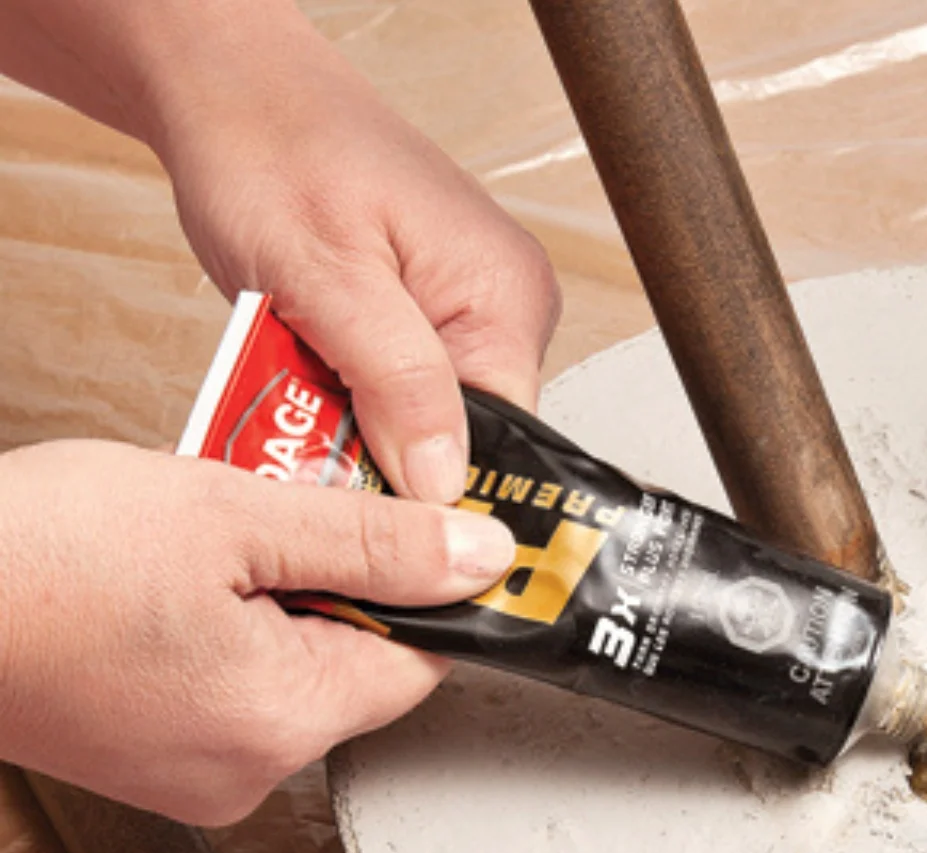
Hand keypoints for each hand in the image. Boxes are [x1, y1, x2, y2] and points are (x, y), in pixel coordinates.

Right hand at [0, 441, 515, 825]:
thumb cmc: (35, 558)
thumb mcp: (233, 514)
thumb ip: (373, 540)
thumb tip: (482, 557)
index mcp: (283, 719)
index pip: (421, 659)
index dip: (428, 583)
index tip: (418, 523)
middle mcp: (248, 770)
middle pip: (356, 663)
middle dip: (339, 575)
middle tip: (288, 503)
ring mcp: (192, 774)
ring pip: (292, 669)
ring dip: (280, 593)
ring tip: (221, 529)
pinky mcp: (148, 758)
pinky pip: (232, 686)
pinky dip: (228, 626)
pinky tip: (179, 574)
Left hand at [151, 17, 559, 503]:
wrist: (231, 93)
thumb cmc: (272, 153)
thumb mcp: (327, 277)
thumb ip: (395, 382)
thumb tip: (442, 485)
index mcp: (507, 300)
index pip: (503, 445)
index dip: (431, 485)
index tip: (360, 497)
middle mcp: (503, 311)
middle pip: (463, 441)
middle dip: (382, 452)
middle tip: (307, 425)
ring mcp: (466, 314)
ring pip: (421, 423)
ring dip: (355, 424)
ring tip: (299, 378)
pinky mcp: (426, 319)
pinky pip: (397, 393)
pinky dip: (344, 398)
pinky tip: (305, 368)